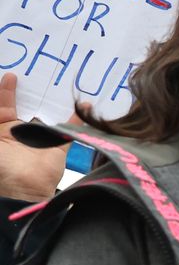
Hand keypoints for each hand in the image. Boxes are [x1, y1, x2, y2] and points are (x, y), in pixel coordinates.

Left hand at [0, 73, 69, 201]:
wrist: (22, 189)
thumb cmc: (1, 165)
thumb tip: (2, 105)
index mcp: (0, 131)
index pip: (2, 106)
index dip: (6, 91)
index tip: (11, 76)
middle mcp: (18, 133)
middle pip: (24, 108)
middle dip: (28, 94)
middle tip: (36, 75)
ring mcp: (38, 139)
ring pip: (45, 117)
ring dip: (51, 104)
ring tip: (57, 84)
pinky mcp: (57, 147)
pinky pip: (68, 130)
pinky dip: (77, 119)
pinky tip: (84, 105)